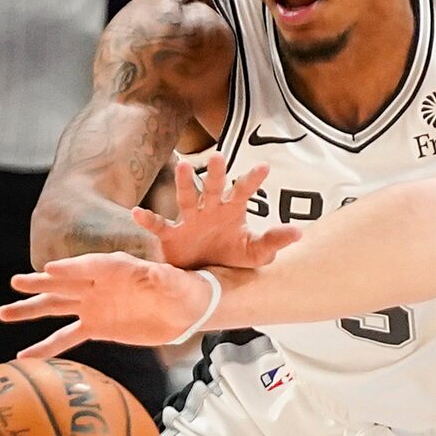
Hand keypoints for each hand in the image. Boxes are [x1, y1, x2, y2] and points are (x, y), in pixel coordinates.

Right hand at [2, 251, 213, 358]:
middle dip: (40, 284)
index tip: (50, 271)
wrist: (185, 310)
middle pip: (64, 283)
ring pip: (57, 307)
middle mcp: (98, 284)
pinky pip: (67, 338)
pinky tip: (26, 356)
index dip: (71, 269)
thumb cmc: (181, 288)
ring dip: (31, 310)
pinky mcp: (96, 327)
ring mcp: (94, 306)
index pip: (89, 266)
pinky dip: (47, 347)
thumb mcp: (173, 281)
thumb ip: (160, 279)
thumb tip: (153, 275)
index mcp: (115, 267)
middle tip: (16, 283)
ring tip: (4, 313)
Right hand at [129, 154, 303, 273]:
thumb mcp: (256, 252)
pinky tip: (136, 212)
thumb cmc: (231, 257)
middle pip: (212, 187)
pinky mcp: (172, 236)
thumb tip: (299, 231)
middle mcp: (210, 210)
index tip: (265, 167)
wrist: (207, 278)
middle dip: (215, 173)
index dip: (253, 180)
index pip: (244, 191)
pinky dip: (148, 219)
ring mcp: (189, 220)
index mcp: (231, 210)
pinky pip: (159, 225)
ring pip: (186, 198)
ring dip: (184, 183)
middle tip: (217, 157)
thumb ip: (275, 241)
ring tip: (181, 166)